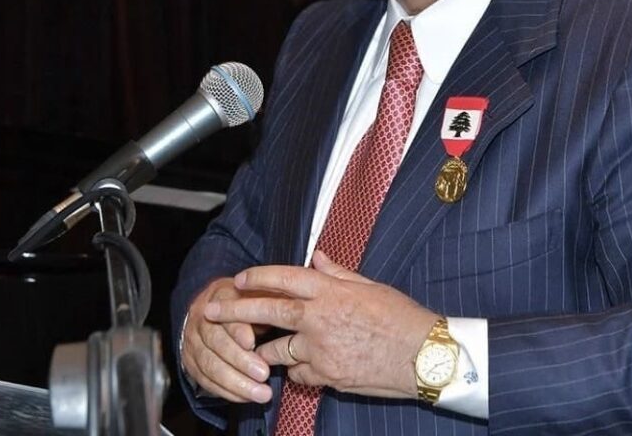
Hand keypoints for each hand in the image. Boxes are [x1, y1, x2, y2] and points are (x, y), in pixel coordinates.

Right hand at [181, 277, 272, 403]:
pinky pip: (205, 380)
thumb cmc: (247, 300)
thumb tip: (285, 309)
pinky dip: (226, 392)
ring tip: (260, 393)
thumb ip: (268, 300)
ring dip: (236, 383)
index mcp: (219, 295)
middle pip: (216, 342)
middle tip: (264, 374)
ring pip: (210, 365)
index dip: (237, 330)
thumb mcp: (258, 292)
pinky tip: (245, 397)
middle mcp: (201, 317)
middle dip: (241, 362)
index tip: (252, 343)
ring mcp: (192, 341)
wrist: (215, 307)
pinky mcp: (190, 362)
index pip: (226, 313)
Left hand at [205, 251, 438, 398]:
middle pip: (268, 311)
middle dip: (234, 311)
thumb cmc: (402, 317)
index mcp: (332, 291)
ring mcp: (320, 349)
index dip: (259, 277)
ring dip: (264, 350)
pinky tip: (301, 366)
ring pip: (276, 350)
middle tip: (209, 311)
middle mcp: (320, 318)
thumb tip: (318, 257)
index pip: (285, 278)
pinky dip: (296, 369)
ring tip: (253, 350)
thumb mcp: (371, 286)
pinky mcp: (326, 375)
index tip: (239, 279)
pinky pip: (299, 373)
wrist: (422, 355)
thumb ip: (339, 273)